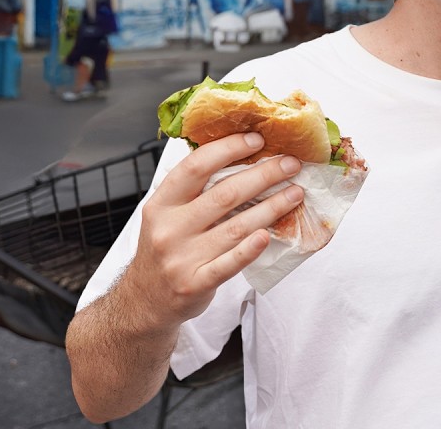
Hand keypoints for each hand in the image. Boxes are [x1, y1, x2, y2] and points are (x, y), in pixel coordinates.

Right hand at [122, 133, 303, 325]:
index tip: (257, 139)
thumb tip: (240, 155)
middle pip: (224, 194)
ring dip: (271, 207)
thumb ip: (193, 190)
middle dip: (263, 175)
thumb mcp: (166, 214)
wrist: (145, 300)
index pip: (196, 166)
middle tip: (290, 164)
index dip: (229, 149)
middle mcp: (169, 228)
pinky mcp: (196, 284)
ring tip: (295, 193)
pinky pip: (229, 264)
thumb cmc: (165, 249)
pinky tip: (268, 235)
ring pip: (235, 227)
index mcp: (161, 204)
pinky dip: (250, 249)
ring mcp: (182, 258)